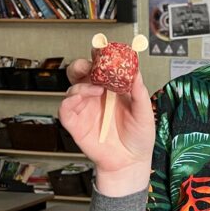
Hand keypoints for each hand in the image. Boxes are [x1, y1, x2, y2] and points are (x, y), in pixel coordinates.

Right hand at [58, 55, 154, 196]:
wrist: (130, 162)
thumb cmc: (138, 136)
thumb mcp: (144, 112)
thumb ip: (139, 92)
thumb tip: (135, 71)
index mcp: (112, 88)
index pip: (101, 65)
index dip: (100, 55)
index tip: (104, 48)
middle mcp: (95, 94)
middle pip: (80, 71)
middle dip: (83, 64)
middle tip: (93, 64)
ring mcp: (84, 108)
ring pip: (72, 86)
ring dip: (82, 83)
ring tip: (97, 88)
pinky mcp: (75, 123)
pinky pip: (65, 108)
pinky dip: (70, 101)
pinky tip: (83, 99)